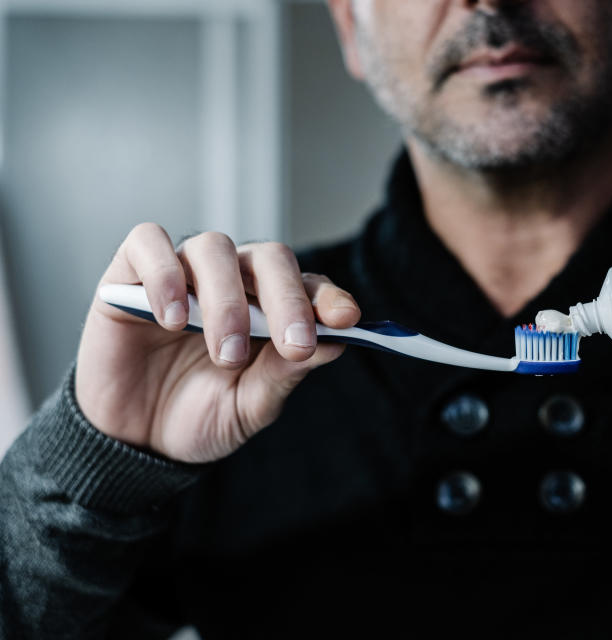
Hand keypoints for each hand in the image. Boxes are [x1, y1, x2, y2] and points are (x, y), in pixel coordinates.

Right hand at [76, 224, 359, 462]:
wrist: (134, 441)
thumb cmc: (198, 416)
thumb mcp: (249, 406)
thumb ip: (284, 373)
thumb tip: (334, 343)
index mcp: (270, 308)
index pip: (309, 285)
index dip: (328, 298)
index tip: (347, 320)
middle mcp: (232, 281)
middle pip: (269, 258)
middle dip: (287, 298)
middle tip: (294, 343)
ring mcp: (183, 273)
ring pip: (214, 248)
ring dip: (227, 300)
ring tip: (226, 353)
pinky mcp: (129, 275)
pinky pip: (148, 243)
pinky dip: (164, 274)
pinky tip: (172, 318)